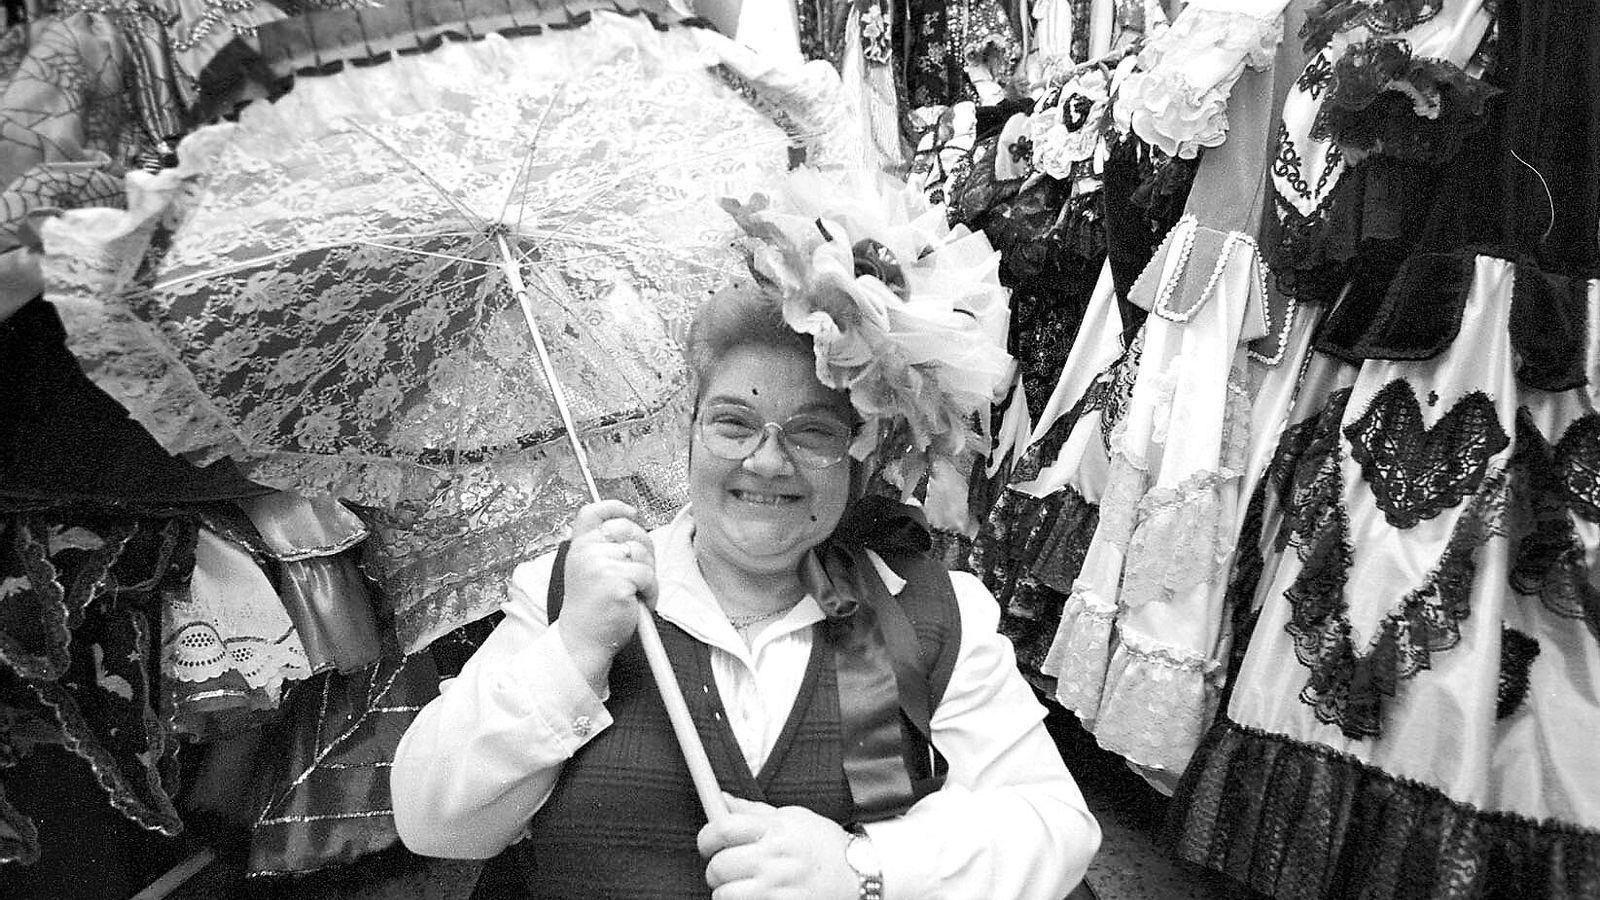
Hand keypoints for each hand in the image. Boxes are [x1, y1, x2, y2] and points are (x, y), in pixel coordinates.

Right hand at [559, 500, 656, 692]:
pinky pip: (649, 575)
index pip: (593, 512)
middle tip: (638, 573)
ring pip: (643, 553)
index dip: (615, 506)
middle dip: (644, 549)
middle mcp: (586, 551)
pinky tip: (638, 604)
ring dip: (648, 575)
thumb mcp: (589, 570)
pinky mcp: (617, 580)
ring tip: (634, 594)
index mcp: (579, 546)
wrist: (582, 641)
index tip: (632, 512)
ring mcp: (600, 564)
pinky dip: (651, 592)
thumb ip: (604, 547)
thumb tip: (633, 523)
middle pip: (630, 529)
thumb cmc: (593, 610)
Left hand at [697, 794, 856, 899]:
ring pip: (725, 895)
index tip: (709, 842)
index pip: (722, 829)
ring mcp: (778, 889)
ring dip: (727, 892)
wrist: (860, 875)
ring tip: (742, 886)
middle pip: (719, 866)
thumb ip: (753, 812)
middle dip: (717, 868)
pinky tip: (756, 897)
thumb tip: (721, 799)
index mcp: (776, 830)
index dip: (707, 837)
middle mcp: (775, 859)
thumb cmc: (823, 844)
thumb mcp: (792, 817)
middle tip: (728, 868)